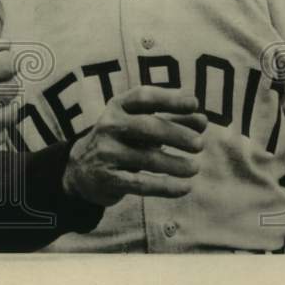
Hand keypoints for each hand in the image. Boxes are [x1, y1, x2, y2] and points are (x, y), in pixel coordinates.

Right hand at [62, 86, 206, 205]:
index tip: (194, 104)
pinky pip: (141, 184)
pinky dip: (166, 187)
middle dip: (177, 134)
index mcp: (118, 107)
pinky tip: (184, 187)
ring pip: (146, 158)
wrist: (82, 169)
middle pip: (146, 127)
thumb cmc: (122, 140)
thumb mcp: (141, 124)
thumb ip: (172, 119)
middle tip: (200, 144)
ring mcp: (106, 153)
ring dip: (175, 164)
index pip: (144, 97)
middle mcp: (108, 126)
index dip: (170, 99)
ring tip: (195, 168)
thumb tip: (202, 120)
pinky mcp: (108, 179)